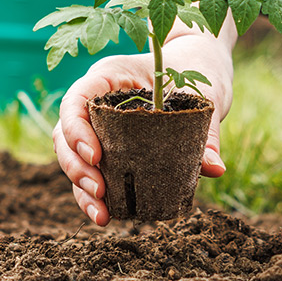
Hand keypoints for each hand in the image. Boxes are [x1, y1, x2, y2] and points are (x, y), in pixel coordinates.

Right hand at [53, 32, 234, 224]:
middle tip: (100, 192)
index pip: (77, 100)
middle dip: (76, 166)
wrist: (198, 65)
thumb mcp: (205, 95)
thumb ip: (207, 131)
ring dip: (80, 187)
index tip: (96, 156)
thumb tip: (215, 169)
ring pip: (73, 155)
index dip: (77, 129)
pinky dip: (94, 193)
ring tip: (102, 214)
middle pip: (66, 133)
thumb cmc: (196, 70)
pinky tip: (106, 215)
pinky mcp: (109, 144)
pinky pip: (92, 169)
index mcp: (110, 74)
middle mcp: (96, 98)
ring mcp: (99, 122)